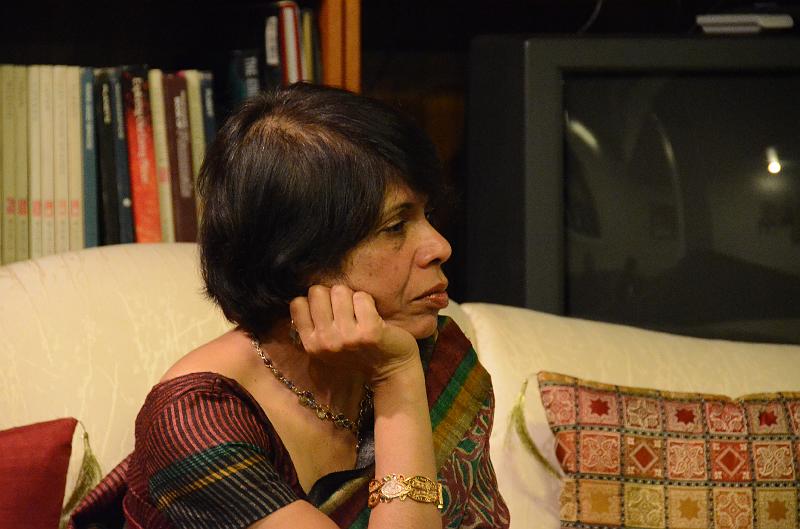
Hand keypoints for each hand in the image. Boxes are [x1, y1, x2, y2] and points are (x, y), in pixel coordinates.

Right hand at [289, 285, 419, 381]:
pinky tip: (373, 316)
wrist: (391, 369)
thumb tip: (305, 296)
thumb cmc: (358, 353)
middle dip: (332, 295)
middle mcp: (326, 342)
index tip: (328, 310)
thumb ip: (313, 326)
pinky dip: (369, 301)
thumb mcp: (327, 346)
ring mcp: (348, 337)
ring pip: (339, 291)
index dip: (314, 301)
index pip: (297, 303)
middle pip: (317, 292)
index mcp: (311, 345)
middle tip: (346, 311)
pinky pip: (361, 297)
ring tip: (360, 314)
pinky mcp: (370, 331)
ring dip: (351, 297)